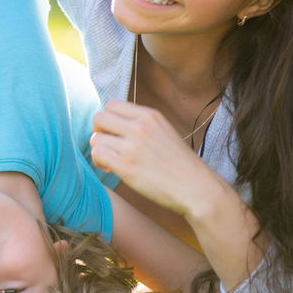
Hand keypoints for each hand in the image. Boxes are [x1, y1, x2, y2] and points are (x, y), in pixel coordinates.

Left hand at [89, 100, 227, 216]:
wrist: (197, 188)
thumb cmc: (180, 164)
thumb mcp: (164, 131)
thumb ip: (141, 124)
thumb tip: (113, 123)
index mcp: (150, 115)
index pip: (111, 104)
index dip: (107, 118)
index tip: (113, 132)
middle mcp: (140, 126)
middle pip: (99, 118)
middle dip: (99, 132)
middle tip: (108, 146)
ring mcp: (133, 146)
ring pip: (95, 138)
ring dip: (99, 150)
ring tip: (111, 161)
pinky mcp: (126, 165)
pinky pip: (98, 154)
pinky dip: (99, 162)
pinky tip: (110, 169)